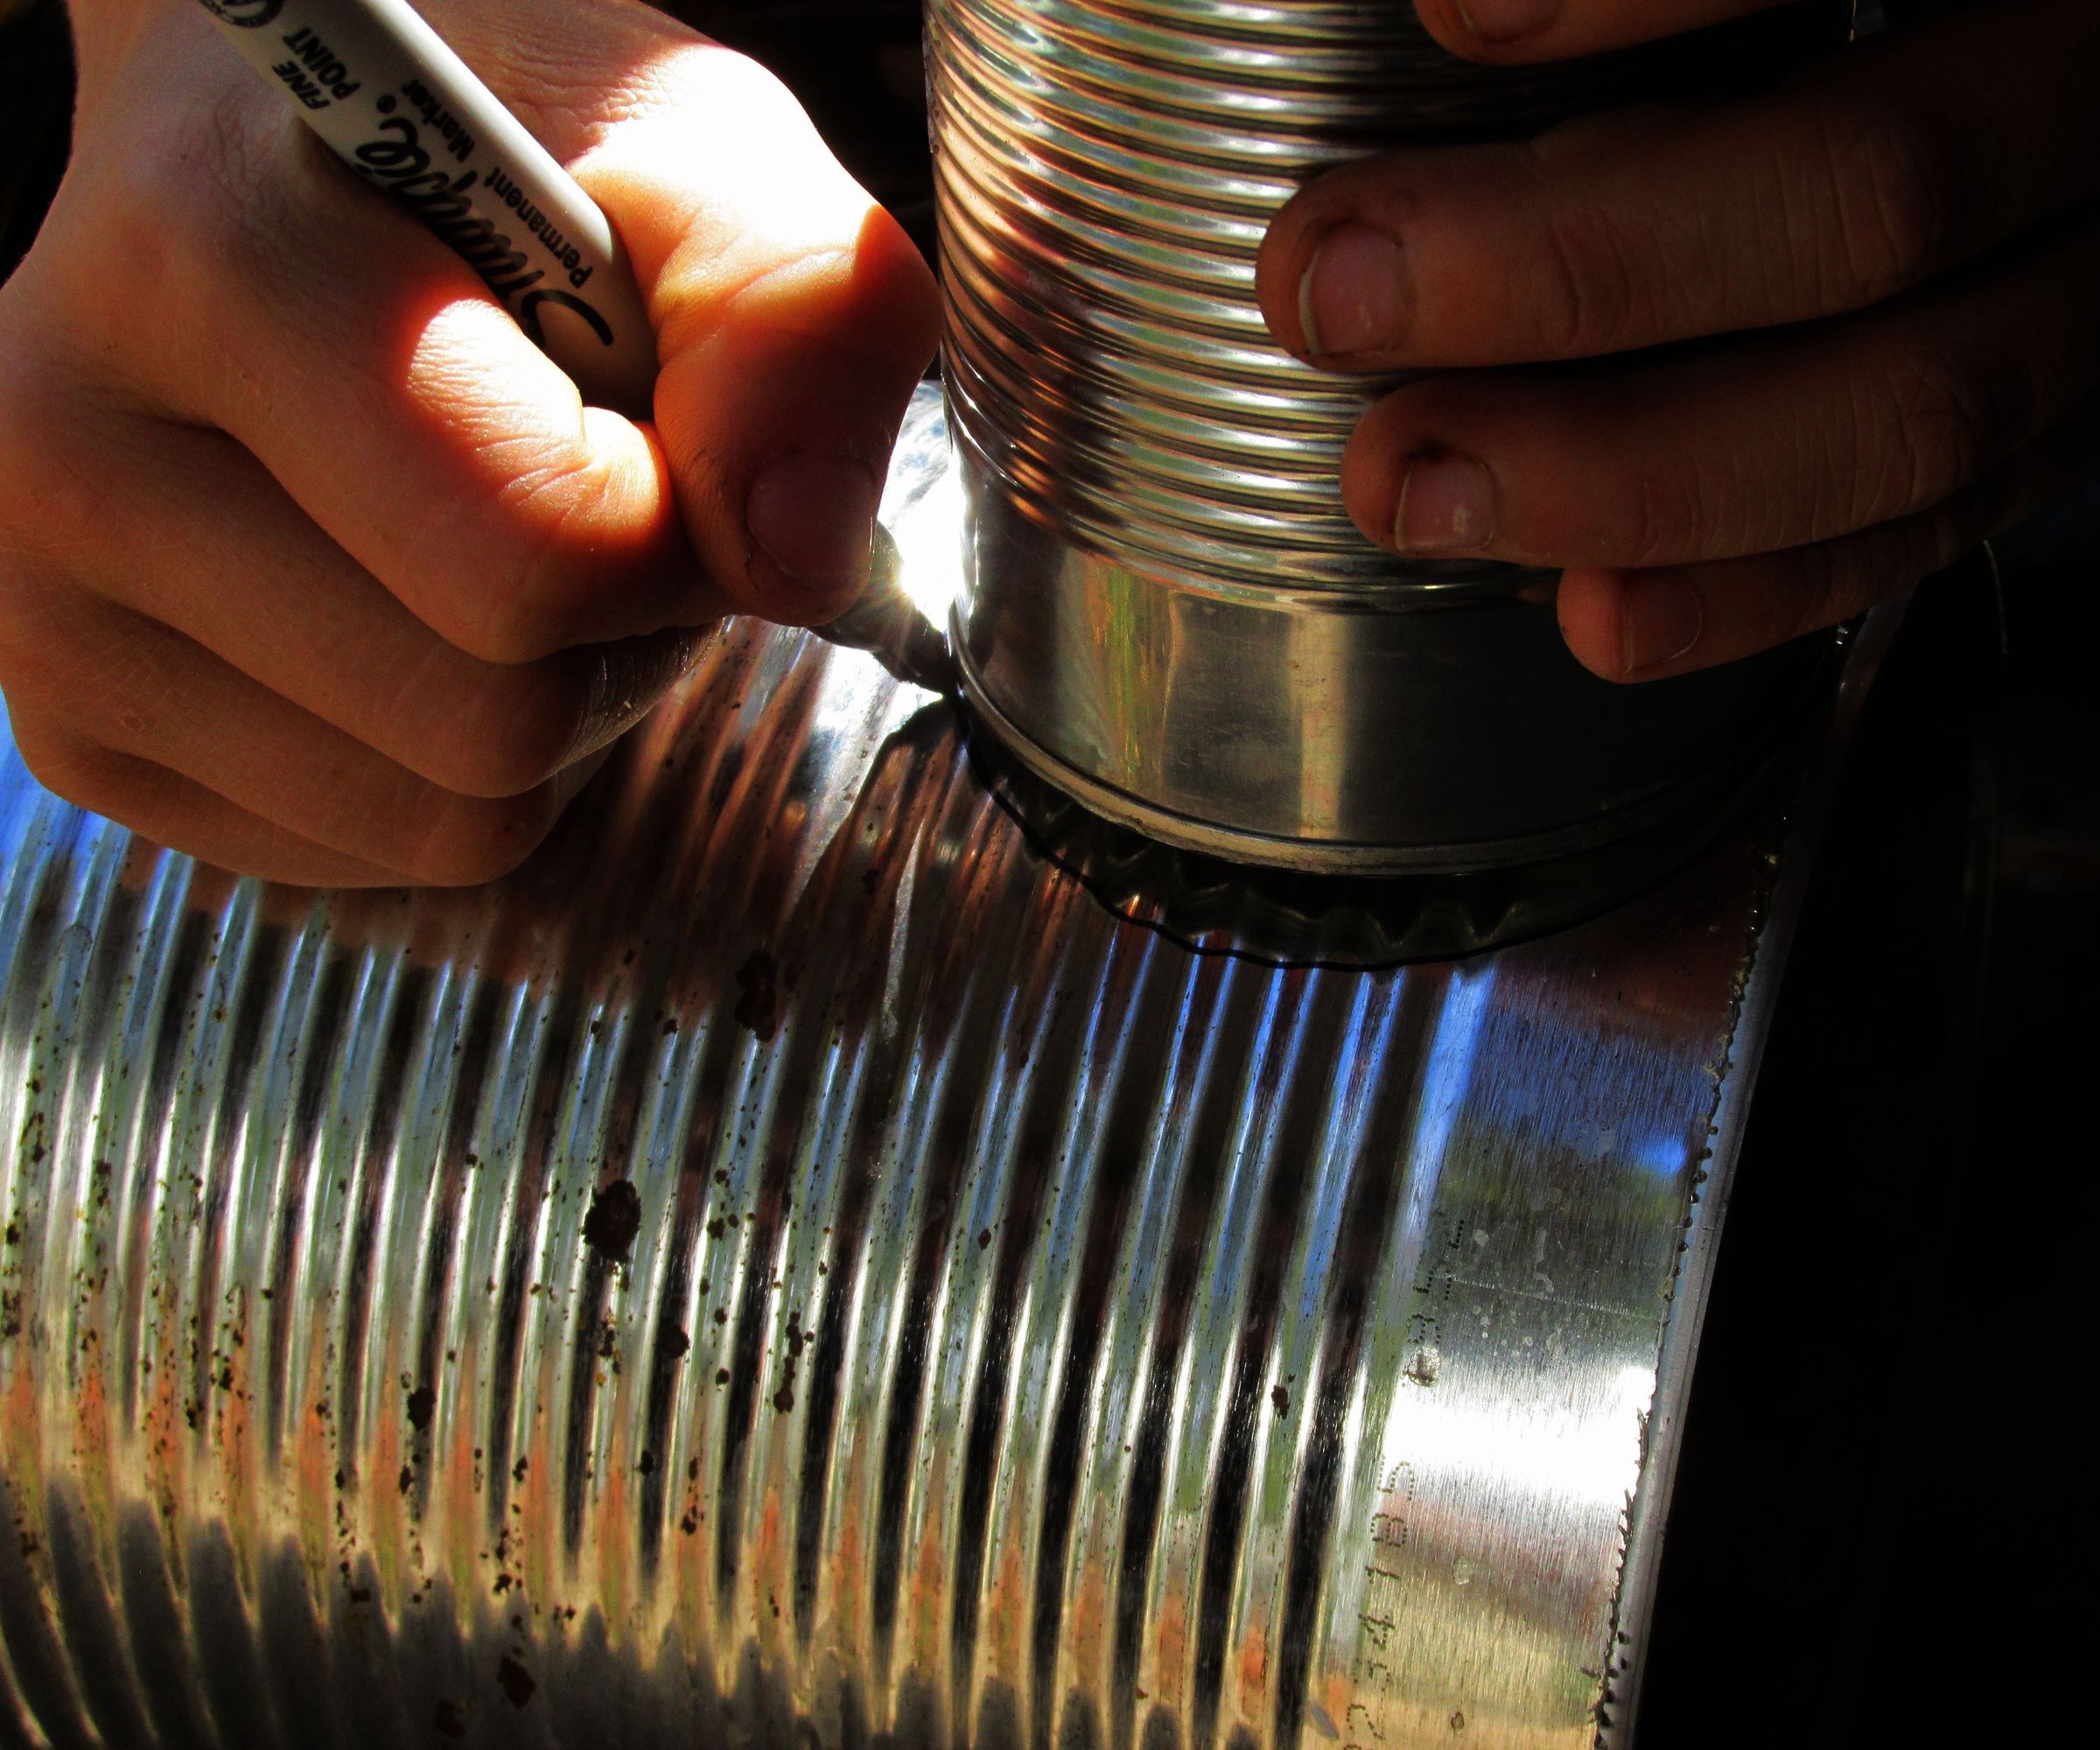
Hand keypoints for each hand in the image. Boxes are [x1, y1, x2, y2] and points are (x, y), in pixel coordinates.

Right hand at [0, 0, 938, 883]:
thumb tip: (797, 555)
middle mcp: (62, 454)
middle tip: (585, 486)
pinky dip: (462, 765)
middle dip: (615, 626)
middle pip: (495, 723)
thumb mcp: (689, 140)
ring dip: (553, 700)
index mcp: (206, 259)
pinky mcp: (84, 744)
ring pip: (450, 819)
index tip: (652, 425)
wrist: (288, 168)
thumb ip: (785, 309)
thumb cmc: (495, 150)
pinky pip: (388, 850)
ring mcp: (46, 623)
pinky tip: (417, 607)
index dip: (670, 521)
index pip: (539, 550)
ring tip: (499, 534)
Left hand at [1256, 0, 2099, 680]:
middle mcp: (2091, 101)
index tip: (1452, 19)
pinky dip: (1749, 587)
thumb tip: (1458, 8)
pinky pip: (1929, 531)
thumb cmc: (1817, 18)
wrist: (2032, 74)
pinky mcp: (2061, 416)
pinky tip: (1595, 614)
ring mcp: (2097, 282)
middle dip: (1576, 267)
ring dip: (1629, 472)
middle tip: (1342, 289)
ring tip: (1412, 481)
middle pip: (1880, 193)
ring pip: (1913, 407)